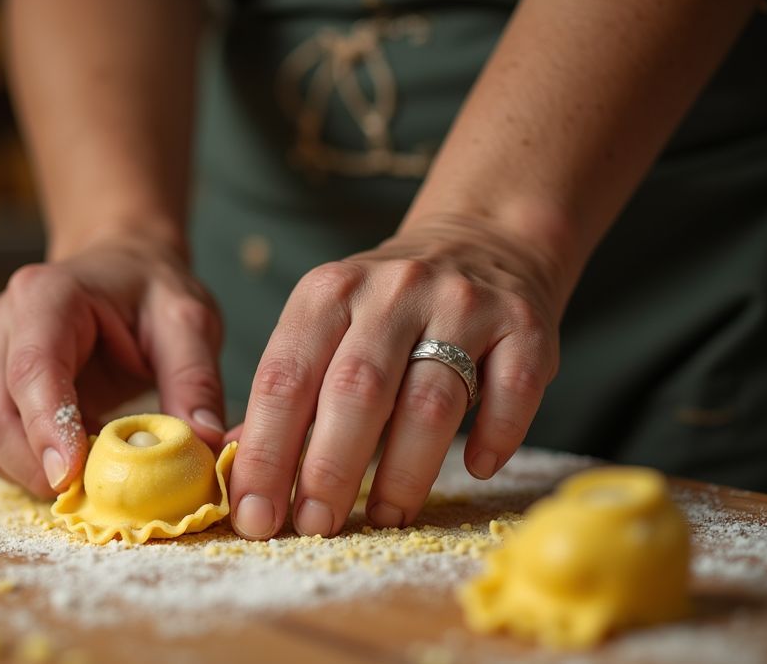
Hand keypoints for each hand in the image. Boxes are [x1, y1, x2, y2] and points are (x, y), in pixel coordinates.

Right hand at [0, 235, 226, 497]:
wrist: (119, 270)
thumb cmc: (151, 291)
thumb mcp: (189, 321)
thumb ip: (195, 379)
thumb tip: (203, 441)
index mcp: (46, 296)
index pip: (32, 370)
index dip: (46, 428)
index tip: (71, 477)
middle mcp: (1, 324)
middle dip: (40, 467)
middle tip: (101, 492)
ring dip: (36, 473)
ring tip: (96, 473)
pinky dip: (33, 468)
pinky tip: (79, 460)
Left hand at [229, 213, 562, 538]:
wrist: (480, 241)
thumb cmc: (387, 310)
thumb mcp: (327, 326)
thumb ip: (290, 393)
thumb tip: (242, 474)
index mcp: (328, 292)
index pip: (284, 379)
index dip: (265, 453)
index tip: (255, 513)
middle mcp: (393, 291)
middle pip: (356, 390)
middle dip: (329, 469)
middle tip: (316, 526)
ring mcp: (463, 304)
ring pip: (431, 400)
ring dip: (404, 471)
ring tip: (384, 516)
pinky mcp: (524, 323)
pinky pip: (513, 388)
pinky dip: (495, 434)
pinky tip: (477, 468)